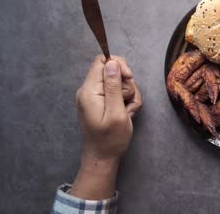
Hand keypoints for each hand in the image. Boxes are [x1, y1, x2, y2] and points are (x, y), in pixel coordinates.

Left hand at [71, 55, 141, 198]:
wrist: (103, 157)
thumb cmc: (110, 139)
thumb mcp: (116, 112)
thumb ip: (114, 86)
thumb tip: (112, 62)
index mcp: (89, 90)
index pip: (103, 61)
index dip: (119, 65)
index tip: (129, 78)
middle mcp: (90, 90)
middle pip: (114, 71)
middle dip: (127, 84)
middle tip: (127, 103)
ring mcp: (95, 96)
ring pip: (120, 82)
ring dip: (129, 95)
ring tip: (128, 112)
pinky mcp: (102, 101)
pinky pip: (118, 92)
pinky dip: (126, 101)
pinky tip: (127, 113)